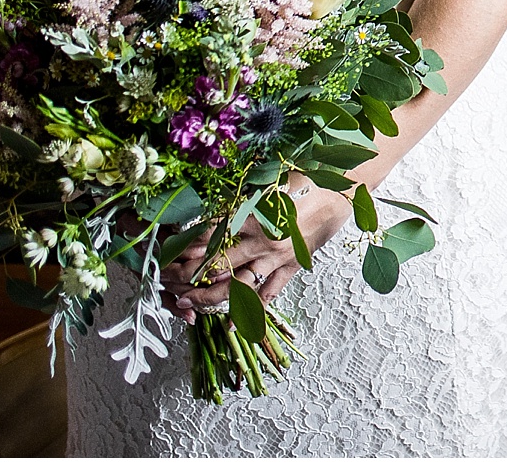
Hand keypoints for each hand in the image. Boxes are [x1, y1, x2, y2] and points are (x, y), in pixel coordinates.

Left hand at [168, 187, 351, 319]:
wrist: (341, 188)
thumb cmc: (305, 180)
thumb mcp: (266, 186)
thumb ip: (239, 205)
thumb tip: (209, 222)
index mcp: (252, 216)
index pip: (208, 236)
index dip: (183, 247)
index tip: (165, 255)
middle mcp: (260, 241)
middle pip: (215, 264)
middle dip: (185, 276)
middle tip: (165, 282)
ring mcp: (276, 258)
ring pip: (236, 285)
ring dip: (207, 296)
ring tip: (185, 302)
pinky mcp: (291, 267)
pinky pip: (268, 294)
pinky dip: (249, 312)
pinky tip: (230, 324)